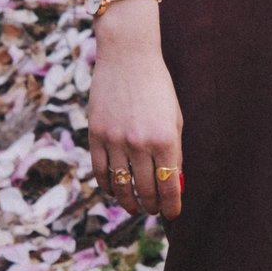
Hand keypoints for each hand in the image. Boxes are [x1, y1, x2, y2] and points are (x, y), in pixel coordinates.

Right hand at [88, 1, 182, 220]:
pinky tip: (115, 190)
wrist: (128, 56)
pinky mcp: (96, 134)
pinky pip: (100, 171)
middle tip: (154, 211)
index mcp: (165, 139)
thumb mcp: (175, 118)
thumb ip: (175, 152)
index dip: (172, 205)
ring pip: (121, 185)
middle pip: (145, 190)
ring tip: (134, 206)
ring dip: (128, 201)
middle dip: (152, 206)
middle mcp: (140, 143)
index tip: (173, 214)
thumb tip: (173, 184)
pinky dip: (108, 186)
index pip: (169, 186)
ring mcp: (115, 140)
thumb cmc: (158, 87)